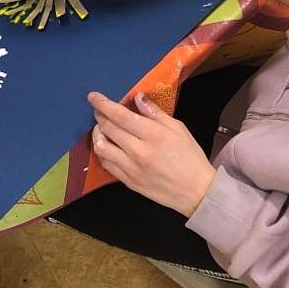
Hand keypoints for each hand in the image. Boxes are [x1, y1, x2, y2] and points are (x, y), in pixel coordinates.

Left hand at [88, 91, 216, 216]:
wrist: (195, 191)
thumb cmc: (190, 157)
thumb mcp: (178, 128)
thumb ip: (155, 112)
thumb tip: (138, 98)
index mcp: (152, 134)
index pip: (120, 115)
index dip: (103, 104)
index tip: (93, 97)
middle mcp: (138, 151)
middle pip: (108, 129)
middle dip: (99, 115)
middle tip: (99, 110)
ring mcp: (130, 168)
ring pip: (101, 147)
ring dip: (97, 134)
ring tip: (101, 128)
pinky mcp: (128, 181)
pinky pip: (106, 164)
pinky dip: (103, 151)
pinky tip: (108, 146)